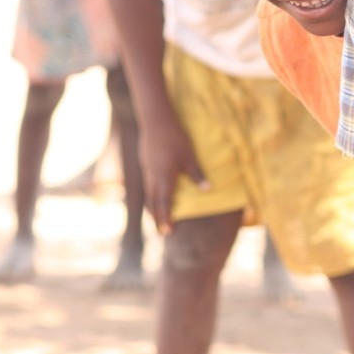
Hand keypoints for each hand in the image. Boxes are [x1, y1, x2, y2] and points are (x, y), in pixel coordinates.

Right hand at [139, 111, 209, 234]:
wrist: (155, 121)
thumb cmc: (174, 138)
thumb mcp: (189, 156)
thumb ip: (197, 174)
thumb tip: (208, 190)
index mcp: (164, 178)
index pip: (163, 205)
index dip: (166, 219)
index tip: (169, 232)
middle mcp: (152, 178)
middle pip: (153, 204)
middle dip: (158, 219)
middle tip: (163, 232)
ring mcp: (147, 171)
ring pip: (148, 195)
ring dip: (153, 209)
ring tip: (158, 218)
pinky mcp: (145, 164)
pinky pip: (146, 186)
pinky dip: (150, 196)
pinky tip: (154, 196)